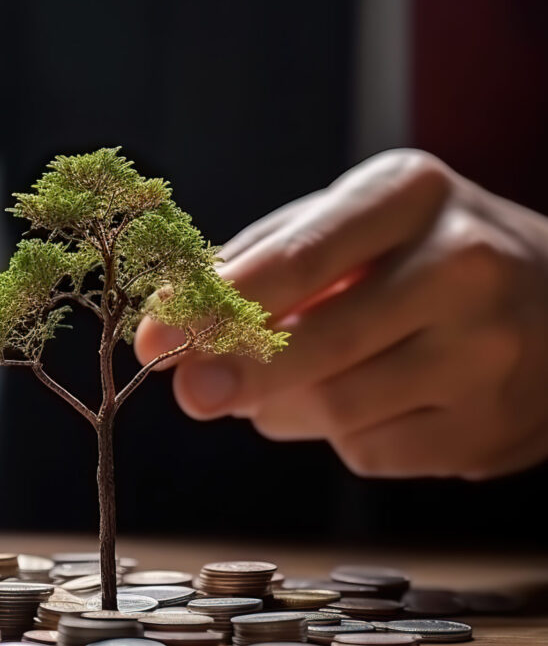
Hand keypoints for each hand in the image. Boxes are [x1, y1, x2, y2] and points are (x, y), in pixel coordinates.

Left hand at [135, 149, 547, 479]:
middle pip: (319, 343)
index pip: (298, 256)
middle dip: (239, 375)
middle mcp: (463, 264)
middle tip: (191, 393)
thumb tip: (170, 328)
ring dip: (286, 408)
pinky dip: (341, 436)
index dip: (218, 306)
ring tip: (292, 382)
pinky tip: (369, 401)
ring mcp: (488, 351)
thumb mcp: (351, 227)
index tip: (156, 339)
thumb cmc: (419, 257)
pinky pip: (370, 451)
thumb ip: (258, 267)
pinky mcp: (489, 426)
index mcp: (409, 194)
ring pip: (337, 408)